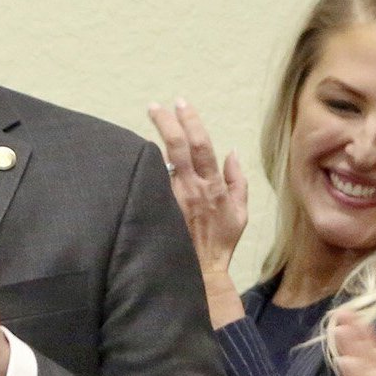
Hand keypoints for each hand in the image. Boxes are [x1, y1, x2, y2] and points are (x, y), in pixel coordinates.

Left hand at [148, 98, 248, 326]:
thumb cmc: (221, 242)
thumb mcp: (240, 212)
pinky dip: (145, 167)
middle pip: (177, 147)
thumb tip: (231, 153)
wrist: (200, 272)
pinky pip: (152, 182)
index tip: (180, 103)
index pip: (200, 144)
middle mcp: (191, 188)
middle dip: (166, 122)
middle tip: (155, 106)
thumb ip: (237, 180)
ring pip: (160, 163)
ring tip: (146, 123)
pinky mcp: (160, 209)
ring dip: (153, 141)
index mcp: (212, 185)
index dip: (190, 121)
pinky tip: (136, 156)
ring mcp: (173, 199)